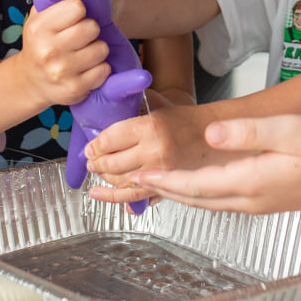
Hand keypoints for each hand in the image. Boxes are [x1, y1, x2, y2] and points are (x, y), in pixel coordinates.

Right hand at [10, 0, 109, 110]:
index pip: (77, 7)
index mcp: (39, 28)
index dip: (79, 11)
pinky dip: (100, 68)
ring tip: (82, 53)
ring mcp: (61, 72)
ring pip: (101, 49)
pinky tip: (85, 68)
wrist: (31, 81)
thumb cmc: (41, 42)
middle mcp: (48, 51)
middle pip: (92, 27)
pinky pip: (104, 70)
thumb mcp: (39, 17)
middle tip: (80, 37)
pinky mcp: (75, 89)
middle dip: (90, 30)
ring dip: (97, 49)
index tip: (73, 18)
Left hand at [85, 98, 222, 184]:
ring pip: (120, 181)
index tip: (90, 147)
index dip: (94, 145)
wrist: (210, 134)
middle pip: (112, 163)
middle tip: (91, 160)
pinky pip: (133, 197)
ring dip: (103, 178)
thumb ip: (131, 105)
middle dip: (96, 162)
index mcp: (151, 127)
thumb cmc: (184, 119)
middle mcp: (155, 151)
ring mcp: (161, 172)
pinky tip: (100, 194)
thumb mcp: (157, 103)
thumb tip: (105, 107)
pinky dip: (113, 197)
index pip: (110, 140)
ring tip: (98, 172)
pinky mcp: (167, 187)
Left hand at [87, 114, 300, 214]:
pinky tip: (191, 187)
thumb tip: (212, 133)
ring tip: (148, 186)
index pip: (196, 184)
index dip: (164, 180)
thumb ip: (249, 132)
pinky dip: (196, 194)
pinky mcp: (264, 200)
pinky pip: (219, 201)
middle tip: (127, 185)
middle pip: (193, 198)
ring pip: (204, 202)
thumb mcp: (291, 130)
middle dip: (159, 191)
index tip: (136, 174)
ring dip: (175, 194)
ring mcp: (257, 203)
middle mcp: (249, 198)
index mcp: (251, 181)